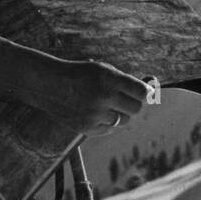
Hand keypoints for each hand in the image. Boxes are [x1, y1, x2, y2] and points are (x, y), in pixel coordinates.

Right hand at [26, 57, 152, 130]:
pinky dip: (106, 122)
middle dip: (132, 104)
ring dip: (119, 113)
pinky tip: (94, 112)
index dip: (145, 93)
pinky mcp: (86, 128)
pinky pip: (109, 129)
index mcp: (108, 78)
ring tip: (104, 104)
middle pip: (135, 109)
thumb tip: (151, 93)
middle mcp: (102, 97)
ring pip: (123, 121)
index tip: (143, 93)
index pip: (141, 92)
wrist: (49, 84)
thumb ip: (125, 81)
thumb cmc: (80, 75)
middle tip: (122, 98)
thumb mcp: (102, 70)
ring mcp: (94, 114)